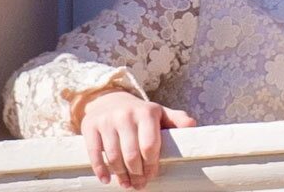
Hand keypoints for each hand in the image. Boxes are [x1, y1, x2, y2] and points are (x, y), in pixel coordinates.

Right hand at [74, 89, 196, 189]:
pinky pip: (94, 152)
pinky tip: (107, 179)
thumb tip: (193, 126)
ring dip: (120, 175)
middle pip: (131, 154)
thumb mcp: (159, 113)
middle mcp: (126, 115)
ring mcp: (107, 120)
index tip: (152, 176)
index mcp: (147, 112)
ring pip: (113, 155)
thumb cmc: (139, 113)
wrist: (109, 100)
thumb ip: (177, 119)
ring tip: (127, 185)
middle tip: (140, 185)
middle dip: (136, 173)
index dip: (151, 165)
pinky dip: (100, 169)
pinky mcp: (90, 126)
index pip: (150, 145)